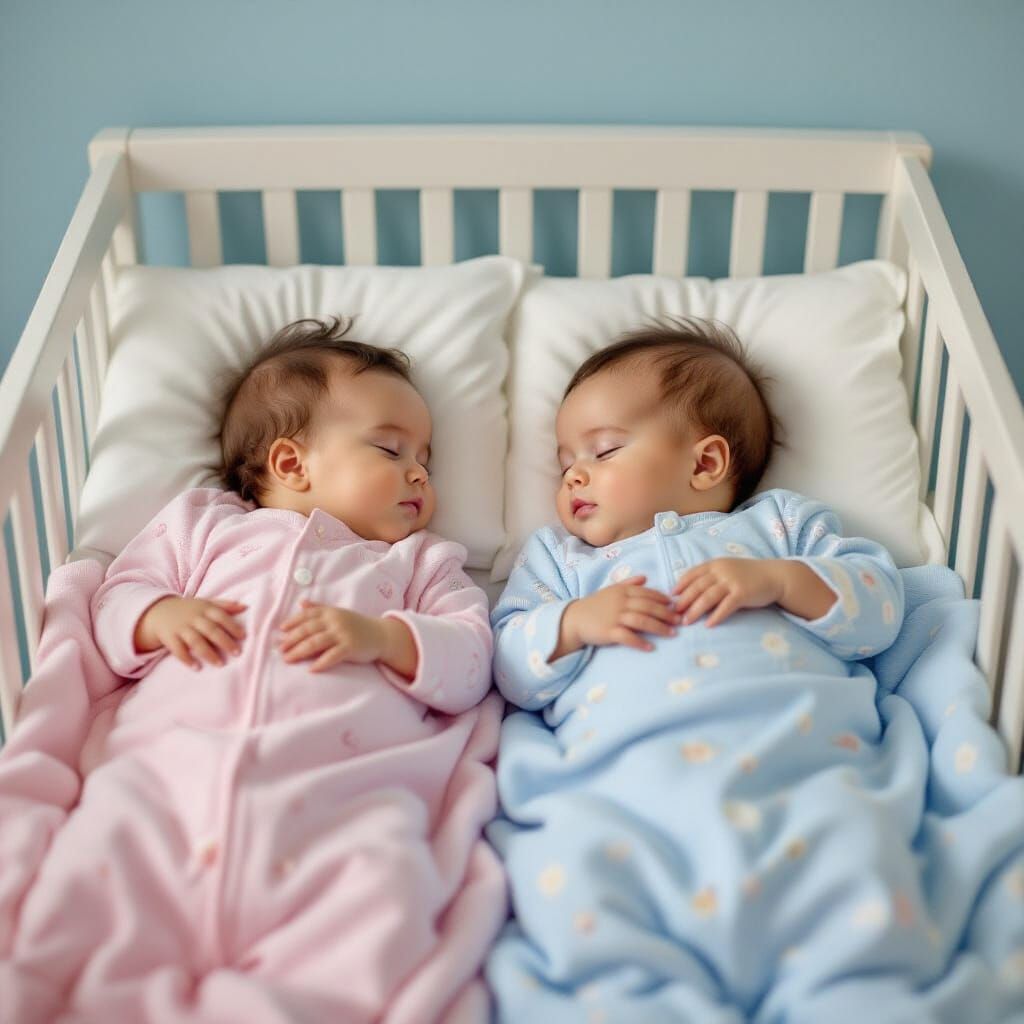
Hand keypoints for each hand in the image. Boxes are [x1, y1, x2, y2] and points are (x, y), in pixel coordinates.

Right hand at [134, 596, 247, 668]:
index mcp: (204, 608)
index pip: (220, 616)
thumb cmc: (190, 609)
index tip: (244, 637)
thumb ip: (225, 605)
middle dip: (224, 641)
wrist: (159, 611)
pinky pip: (177, 649)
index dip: (232, 626)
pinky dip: (186, 658)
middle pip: (210, 630)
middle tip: (237, 653)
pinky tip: (196, 667)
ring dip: (208, 653)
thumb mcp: (206, 603)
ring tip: (220, 664)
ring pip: (195, 641)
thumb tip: (245, 607)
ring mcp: (180, 628)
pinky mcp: (169, 638)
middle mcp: (193, 618)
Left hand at [278, 600, 387, 672]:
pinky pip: (332, 656)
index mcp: (330, 612)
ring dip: (300, 651)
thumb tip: (301, 603)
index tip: (281, 631)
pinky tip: (311, 670)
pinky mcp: (350, 647)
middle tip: (280, 649)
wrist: (381, 634)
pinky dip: (321, 663)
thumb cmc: (356, 625)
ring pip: (315, 642)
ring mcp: (343, 634)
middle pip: (307, 630)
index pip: (307, 615)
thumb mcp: (338, 613)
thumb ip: (319, 608)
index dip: (292, 622)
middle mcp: (335, 621)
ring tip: (288, 659)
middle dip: (291, 640)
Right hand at [557, 575, 678, 656]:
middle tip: (680, 621)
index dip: (663, 599)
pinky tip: (650, 648)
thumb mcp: (611, 589)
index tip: (675, 605)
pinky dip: (640, 642)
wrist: (574, 618)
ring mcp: (615, 617)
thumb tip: (645, 578)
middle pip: (648, 607)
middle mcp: (620, 602)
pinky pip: (627, 637)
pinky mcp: (609, 631)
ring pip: (642, 621)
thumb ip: (629, 583)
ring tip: (672, 634)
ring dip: (659, 628)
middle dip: (667, 614)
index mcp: (622, 590)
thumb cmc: (595, 605)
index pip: (647, 593)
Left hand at [672, 558, 783, 626]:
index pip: (692, 574)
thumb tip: (692, 591)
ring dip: (695, 610)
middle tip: (674, 613)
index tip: (671, 596)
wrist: (775, 576)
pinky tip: (708, 625)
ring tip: (686, 622)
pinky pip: (725, 606)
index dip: (680, 585)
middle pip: (697, 587)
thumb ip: (712, 577)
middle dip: (684, 600)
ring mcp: (732, 581)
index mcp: (715, 564)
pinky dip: (716, 616)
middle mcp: (721, 571)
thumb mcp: (728, 570)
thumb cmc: (749, 575)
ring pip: (708, 597)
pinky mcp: (742, 593)